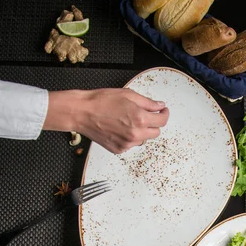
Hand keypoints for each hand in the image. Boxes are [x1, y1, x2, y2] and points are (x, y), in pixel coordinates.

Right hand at [45, 88, 168, 153]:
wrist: (82, 112)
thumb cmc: (101, 101)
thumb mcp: (128, 95)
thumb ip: (148, 102)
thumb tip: (160, 106)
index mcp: (140, 119)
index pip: (162, 121)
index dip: (164, 114)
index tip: (162, 111)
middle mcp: (135, 134)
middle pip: (156, 133)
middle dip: (153, 123)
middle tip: (145, 114)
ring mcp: (127, 144)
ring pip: (143, 140)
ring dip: (141, 131)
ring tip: (127, 120)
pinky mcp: (118, 150)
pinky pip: (131, 145)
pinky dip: (129, 138)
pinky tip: (119, 128)